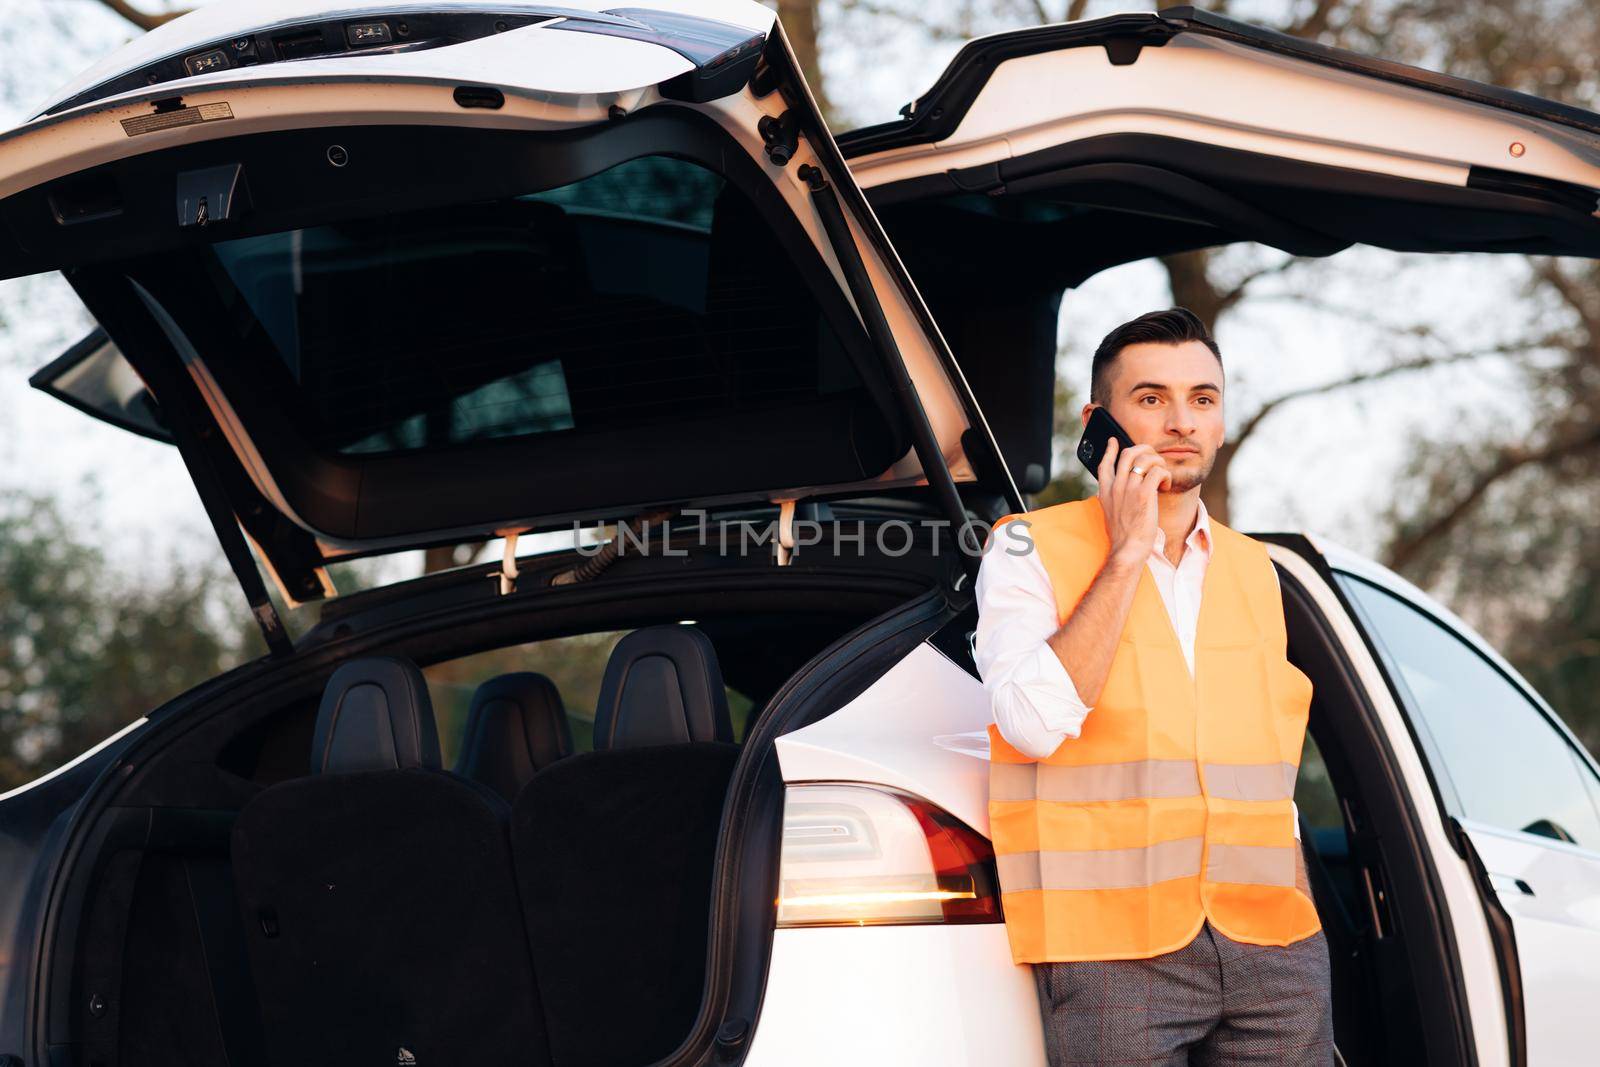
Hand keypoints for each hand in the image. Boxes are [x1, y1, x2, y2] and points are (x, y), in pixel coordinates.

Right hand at [1097, 438, 1171, 565]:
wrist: (1127, 549)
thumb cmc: (1122, 536)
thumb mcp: (1111, 513)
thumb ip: (1114, 498)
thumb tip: (1121, 490)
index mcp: (1105, 491)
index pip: (1105, 463)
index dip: (1110, 449)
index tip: (1114, 441)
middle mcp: (1115, 486)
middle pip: (1128, 454)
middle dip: (1144, 450)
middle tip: (1154, 457)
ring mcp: (1129, 489)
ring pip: (1145, 459)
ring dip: (1158, 463)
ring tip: (1162, 475)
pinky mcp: (1144, 494)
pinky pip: (1158, 472)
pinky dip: (1165, 475)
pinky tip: (1165, 485)